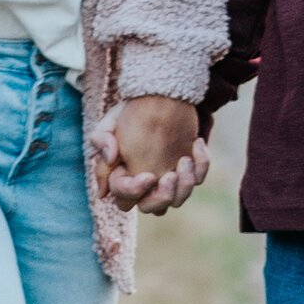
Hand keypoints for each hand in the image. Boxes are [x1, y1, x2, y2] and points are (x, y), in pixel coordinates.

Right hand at [97, 97, 208, 216]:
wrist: (158, 95)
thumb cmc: (131, 112)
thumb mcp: (110, 122)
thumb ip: (101, 140)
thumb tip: (107, 170)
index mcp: (123, 177)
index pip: (124, 199)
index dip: (134, 191)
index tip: (148, 176)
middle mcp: (146, 184)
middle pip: (152, 208)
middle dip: (162, 197)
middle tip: (170, 176)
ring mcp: (168, 178)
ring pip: (178, 200)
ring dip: (184, 185)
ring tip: (185, 160)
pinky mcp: (188, 169)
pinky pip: (198, 178)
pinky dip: (201, 164)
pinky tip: (196, 143)